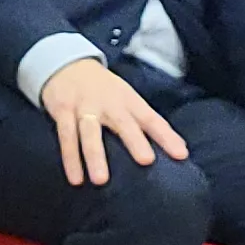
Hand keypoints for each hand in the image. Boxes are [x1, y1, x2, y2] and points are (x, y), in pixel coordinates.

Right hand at [37, 58, 186, 186]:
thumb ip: (148, 122)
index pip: (151, 119)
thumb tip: (181, 148)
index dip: (166, 136)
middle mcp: (108, 103)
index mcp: (128, 100)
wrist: (67, 63)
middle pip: (123, 123)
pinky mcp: (63, 111)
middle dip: (134, 141)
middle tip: (146, 160)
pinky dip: (70, 159)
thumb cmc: (104, 89)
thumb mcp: (127, 98)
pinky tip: (76, 178)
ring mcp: (84, 107)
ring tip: (101, 181)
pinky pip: (66, 137)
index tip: (180, 155)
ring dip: (95, 155)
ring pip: (90, 132)